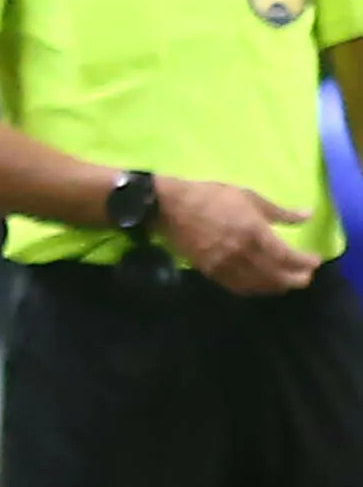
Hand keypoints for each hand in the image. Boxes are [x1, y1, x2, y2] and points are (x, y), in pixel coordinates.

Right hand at [155, 177, 319, 295]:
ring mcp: (225, 266)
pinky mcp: (210, 272)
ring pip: (257, 285)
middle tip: (305, 277)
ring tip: (286, 283)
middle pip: (275, 276)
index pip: (287, 256)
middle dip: (294, 279)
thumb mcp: (249, 197)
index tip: (316, 261)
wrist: (170, 208)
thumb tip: (307, 216)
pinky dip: (253, 289)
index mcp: (254, 233)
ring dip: (275, 287)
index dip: (304, 262)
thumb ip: (280, 212)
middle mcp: (242, 254)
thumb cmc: (211, 197)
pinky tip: (259, 285)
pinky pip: (237, 287)